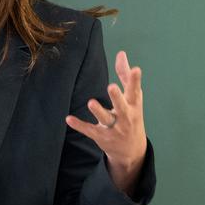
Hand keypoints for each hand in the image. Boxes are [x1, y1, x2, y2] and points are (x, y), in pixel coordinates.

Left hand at [65, 50, 147, 197]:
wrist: (132, 151)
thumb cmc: (131, 116)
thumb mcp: (132, 98)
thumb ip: (125, 76)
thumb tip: (121, 53)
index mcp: (134, 106)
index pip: (135, 91)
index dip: (135, 80)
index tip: (136, 69)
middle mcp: (126, 117)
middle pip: (122, 107)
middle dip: (117, 97)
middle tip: (111, 86)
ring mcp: (114, 128)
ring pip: (106, 119)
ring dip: (99, 111)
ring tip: (91, 102)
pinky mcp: (101, 137)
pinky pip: (89, 130)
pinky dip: (80, 125)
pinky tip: (69, 119)